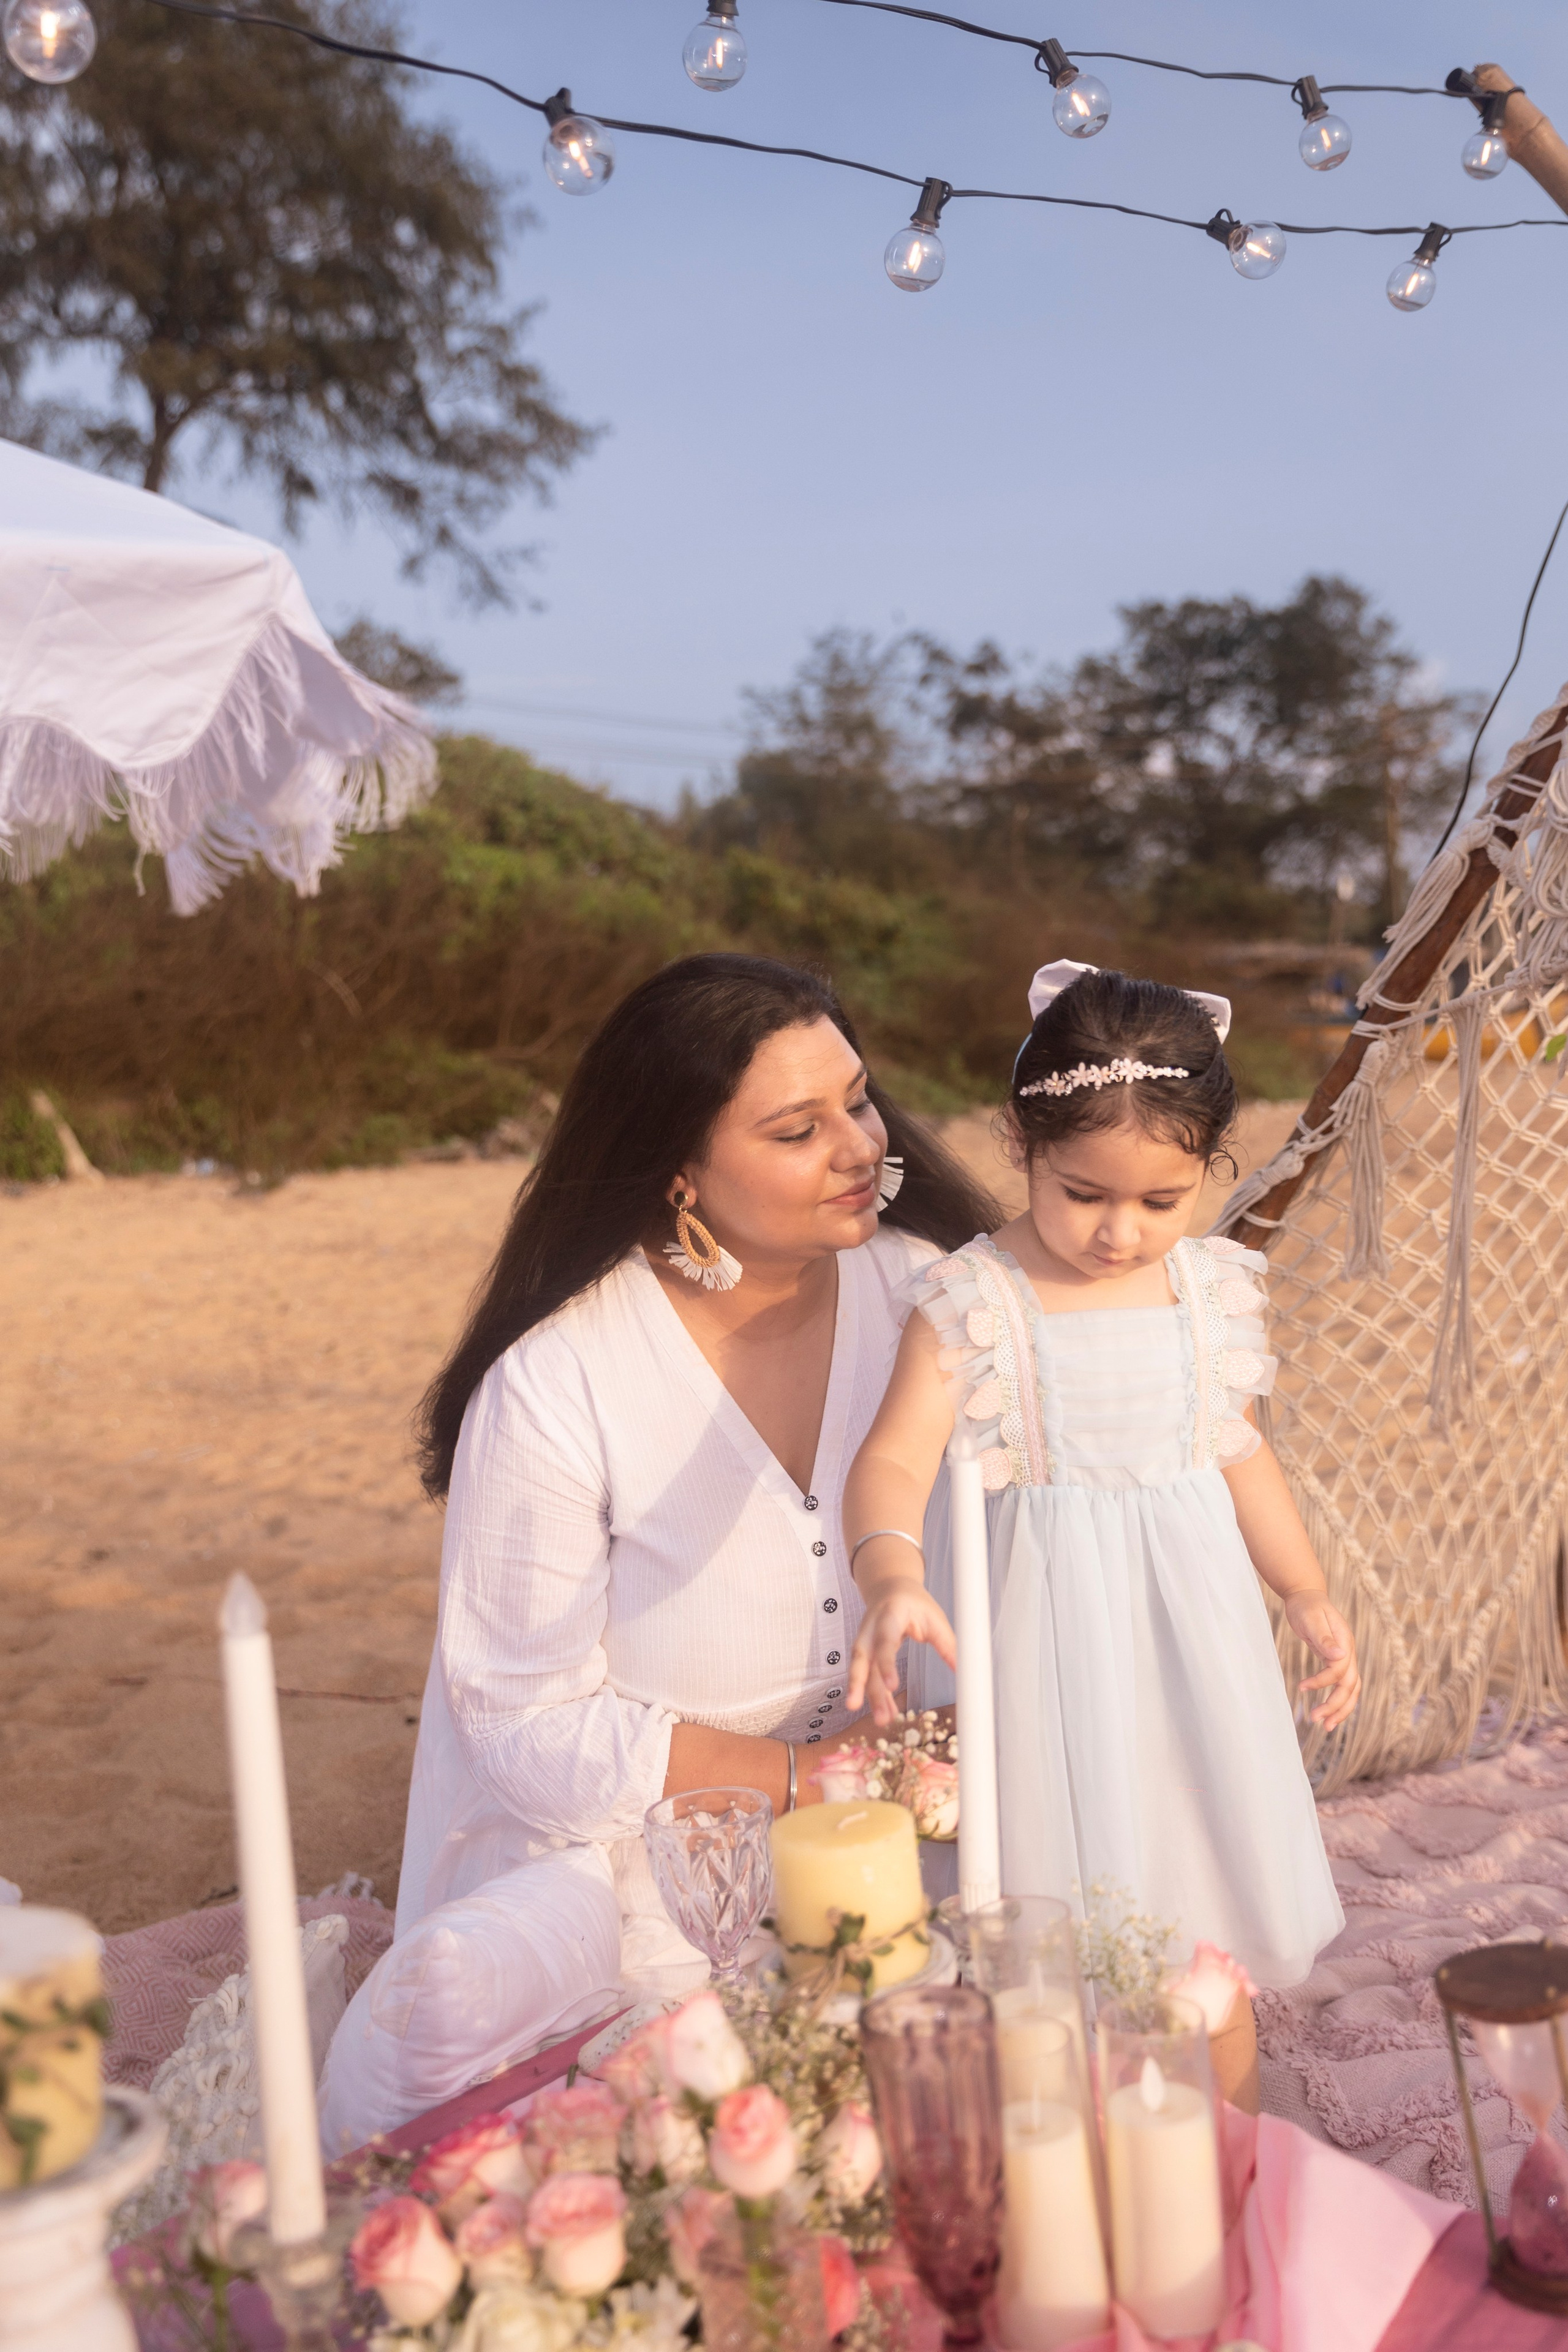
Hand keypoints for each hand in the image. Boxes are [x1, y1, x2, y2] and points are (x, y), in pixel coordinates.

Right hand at [846, 1579, 955, 1727]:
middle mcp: (870, 1630)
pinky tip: (886, 1713)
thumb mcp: (934, 1618)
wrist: (891, 1589)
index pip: (884, 1640)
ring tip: (881, 1720)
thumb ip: (947, 1645)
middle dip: (859, 1683)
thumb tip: (966, 1671)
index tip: (892, 1686)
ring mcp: (865, 1642)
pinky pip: (868, 1677)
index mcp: (889, 1616)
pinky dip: (877, 1695)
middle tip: (856, 1707)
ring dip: (869, 1696)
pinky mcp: (866, 1654)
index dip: (885, 1663)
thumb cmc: (915, 1603)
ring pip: (862, 1671)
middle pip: (862, 1658)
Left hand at [1285, 1590, 1359, 1729]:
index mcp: (1345, 1642)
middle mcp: (1349, 1653)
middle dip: (1336, 1706)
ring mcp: (1345, 1658)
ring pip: (1350, 1690)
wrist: (1306, 1596)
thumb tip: (1340, 1657)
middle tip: (1317, 1721)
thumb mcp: (1311, 1619)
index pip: (1340, 1670)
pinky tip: (1326, 1711)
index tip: (1302, 1687)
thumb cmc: (1306, 1606)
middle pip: (1351, 1686)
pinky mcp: (1335, 1661)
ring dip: (1340, 1709)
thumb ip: (1324, 1638)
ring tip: (1325, 1726)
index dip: (1323, 1681)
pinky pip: (1341, 1685)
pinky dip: (1336, 1700)